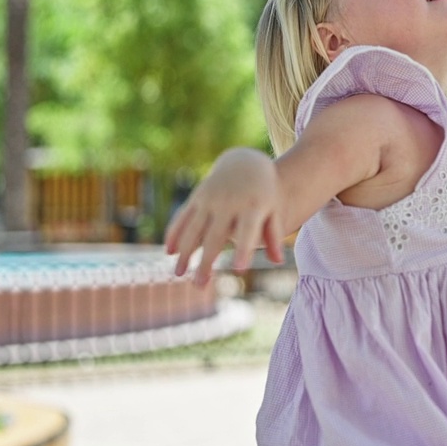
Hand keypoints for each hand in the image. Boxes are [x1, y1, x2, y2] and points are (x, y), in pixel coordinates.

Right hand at [164, 148, 286, 287]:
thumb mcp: (274, 209)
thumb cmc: (264, 191)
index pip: (248, 231)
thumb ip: (275, 234)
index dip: (244, 249)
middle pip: (216, 236)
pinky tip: (169, 252)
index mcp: (253, 206)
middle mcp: (229, 202)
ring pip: (194, 228)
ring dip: (184, 252)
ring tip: (178, 274)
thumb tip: (277, 261)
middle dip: (206, 261)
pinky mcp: (197, 197)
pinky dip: (175, 233)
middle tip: (200, 285)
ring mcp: (210, 199)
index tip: (240, 269)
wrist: (245, 160)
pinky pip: (184, 216)